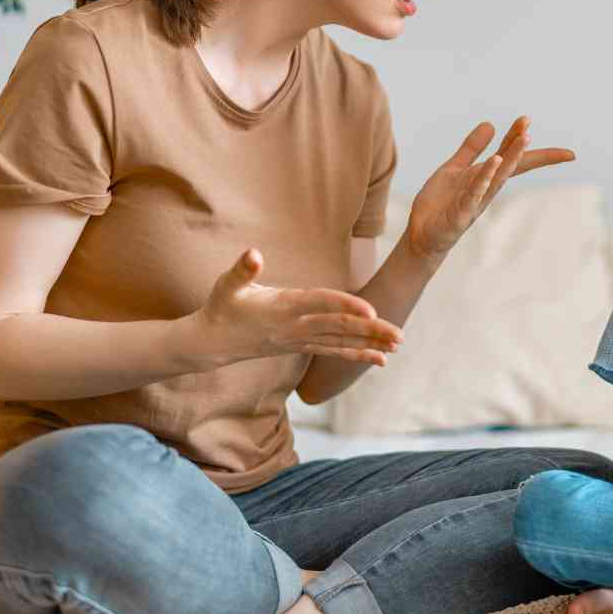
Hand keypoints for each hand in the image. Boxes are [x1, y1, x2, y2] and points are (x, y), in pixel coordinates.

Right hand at [190, 248, 402, 366]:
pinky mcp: (300, 347)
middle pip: (339, 326)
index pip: (321, 303)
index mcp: (284, 306)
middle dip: (371, 331)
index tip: (372, 310)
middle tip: (400, 334)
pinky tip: (379, 359)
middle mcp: (296, 326)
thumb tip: (253, 254)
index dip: (347, 305)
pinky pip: (333, 352)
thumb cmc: (222, 306)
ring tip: (398, 346)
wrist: (212, 343)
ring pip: (341, 342)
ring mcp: (299, 339)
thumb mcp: (227, 285)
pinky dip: (356, 355)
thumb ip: (242, 270)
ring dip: (370, 344)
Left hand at [404, 116, 573, 259]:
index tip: (539, 127)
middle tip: (529, 126)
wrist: (423, 234)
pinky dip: (485, 178)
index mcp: (486, 176)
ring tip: (523, 138)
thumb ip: (471, 148)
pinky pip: (476, 193)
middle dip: (520, 146)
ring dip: (511, 158)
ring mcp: (477, 201)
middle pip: (510, 165)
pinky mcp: (462, 214)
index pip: (511, 158)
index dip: (524, 142)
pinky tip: (492, 162)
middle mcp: (487, 188)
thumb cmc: (441, 204)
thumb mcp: (455, 169)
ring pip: (498, 177)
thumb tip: (490, 124)